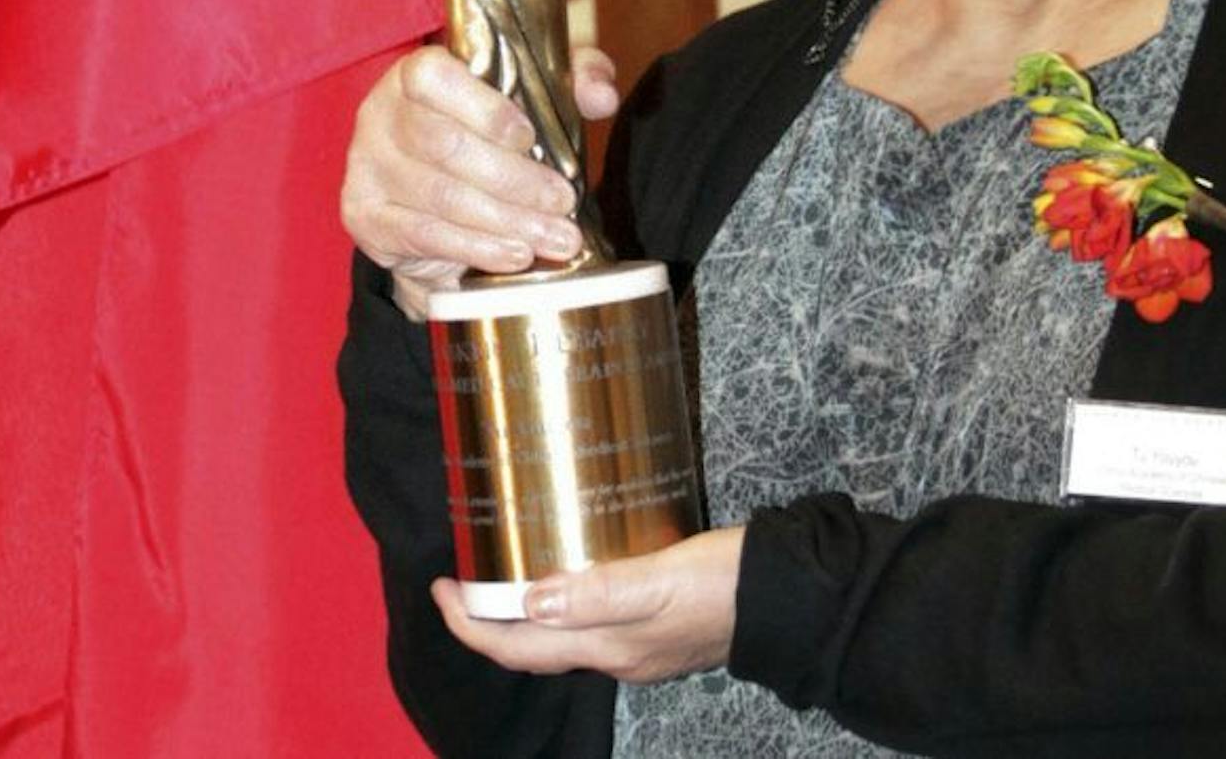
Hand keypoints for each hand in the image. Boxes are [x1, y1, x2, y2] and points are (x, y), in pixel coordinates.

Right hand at [340, 45, 620, 303]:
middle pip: (444, 145)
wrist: (431, 202)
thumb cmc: (486, 137)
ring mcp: (365, 166)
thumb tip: (602, 94)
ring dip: (504, 221)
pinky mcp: (363, 215)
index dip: (483, 107)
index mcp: (413, 73)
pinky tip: (514, 255)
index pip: (433, 76)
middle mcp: (379, 113)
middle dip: (514, 180)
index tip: (530, 138)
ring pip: (440, 195)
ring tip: (555, 238)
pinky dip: (474, 247)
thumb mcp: (532, 99)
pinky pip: (422, 234)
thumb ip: (571, 81)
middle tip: (563, 203)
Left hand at [432, 528, 744, 682]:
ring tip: (499, 572)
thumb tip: (529, 601)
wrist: (784, 600)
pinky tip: (564, 571)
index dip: (470, 625)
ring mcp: (636, 646)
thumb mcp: (657, 579)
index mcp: (608, 647)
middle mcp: (615, 655)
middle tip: (460, 578)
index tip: (441, 589)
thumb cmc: (721, 583)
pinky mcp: (655, 626)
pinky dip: (560, 603)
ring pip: (559, 637)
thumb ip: (596, 592)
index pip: (518, 648)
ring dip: (521, 613)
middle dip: (487, 620)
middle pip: (532, 648)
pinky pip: (589, 623)